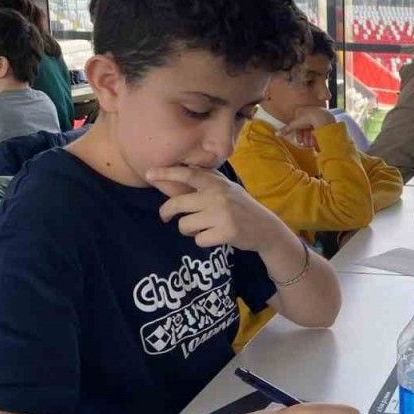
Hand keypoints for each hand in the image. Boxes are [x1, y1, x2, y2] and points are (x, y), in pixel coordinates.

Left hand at [148, 165, 289, 251]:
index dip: (166, 173)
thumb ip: (206, 181)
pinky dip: (202, 240)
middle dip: (166, 212)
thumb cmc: (240, 206)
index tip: (149, 174)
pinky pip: (198, 240)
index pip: (187, 174)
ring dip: (189, 230)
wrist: (265, 227)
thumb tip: (176, 175)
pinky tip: (214, 236)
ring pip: (185, 225)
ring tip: (201, 228)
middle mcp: (218, 196)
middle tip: (166, 217)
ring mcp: (222, 215)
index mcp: (216, 183)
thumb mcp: (227, 188)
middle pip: (177, 204)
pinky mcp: (225, 233)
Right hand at [277, 107, 336, 148]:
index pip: (298, 124)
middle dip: (305, 137)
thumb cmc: (307, 119)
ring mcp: (317, 114)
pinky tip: (317, 141)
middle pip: (305, 127)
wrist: (321, 117)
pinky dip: (317, 134)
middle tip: (306, 144)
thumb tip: (276, 133)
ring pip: (312, 128)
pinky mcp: (324, 118)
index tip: (299, 142)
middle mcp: (309, 111)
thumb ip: (286, 130)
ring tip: (311, 145)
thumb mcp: (294, 125)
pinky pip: (319, 128)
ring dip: (311, 138)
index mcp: (301, 110)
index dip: (298, 134)